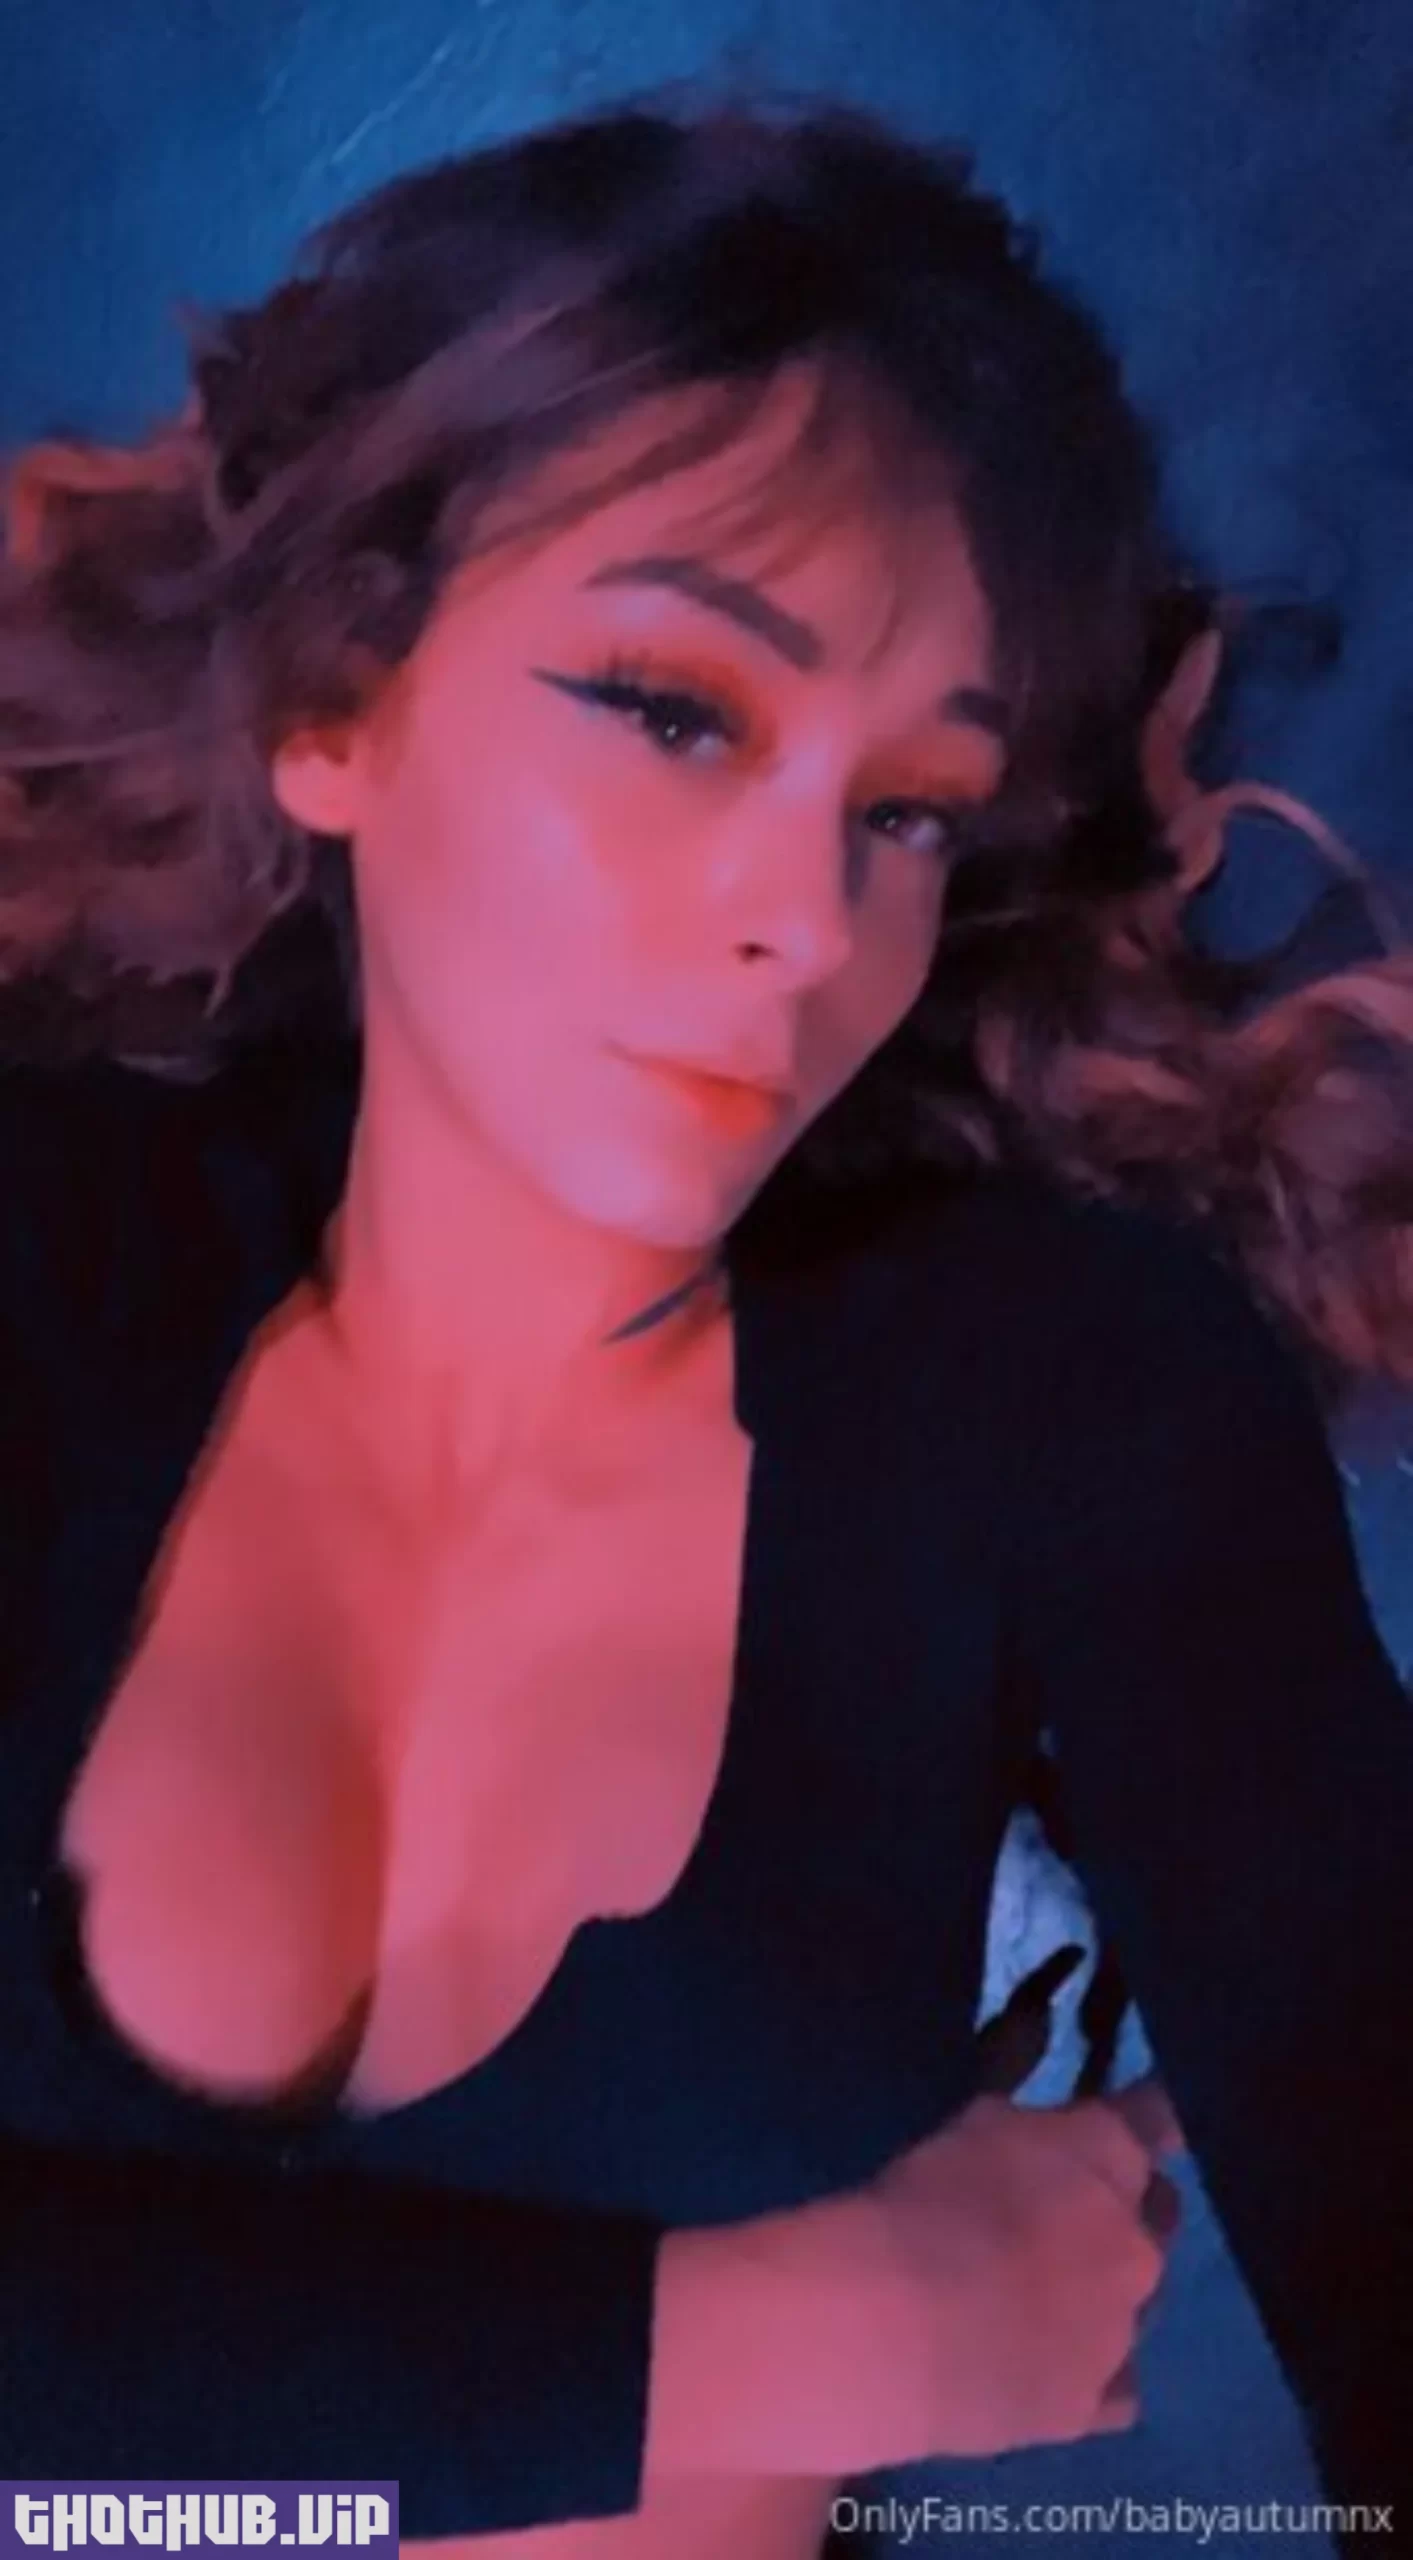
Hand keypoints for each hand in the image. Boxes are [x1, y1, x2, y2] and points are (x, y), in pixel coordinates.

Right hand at [646, 2079, 1183, 2476]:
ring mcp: (1124, 2328)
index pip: (1160, 2118)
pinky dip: (1096, 2371)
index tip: (1145, 2115)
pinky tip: (1051, 2364)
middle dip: (1126, 2210)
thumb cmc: (927, 2198)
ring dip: (1105, 2289)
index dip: (1154, 2115)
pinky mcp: (1095, 2402)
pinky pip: (1118, 2383)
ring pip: (1138, 2301)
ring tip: (1039, 2297)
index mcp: (1110, 2155)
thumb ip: (1017, 2094)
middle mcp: (1138, 2240)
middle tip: (1066, 2215)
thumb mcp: (969, 2119)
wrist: (898, 2326)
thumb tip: (1039, 2049)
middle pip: (1159, 2214)